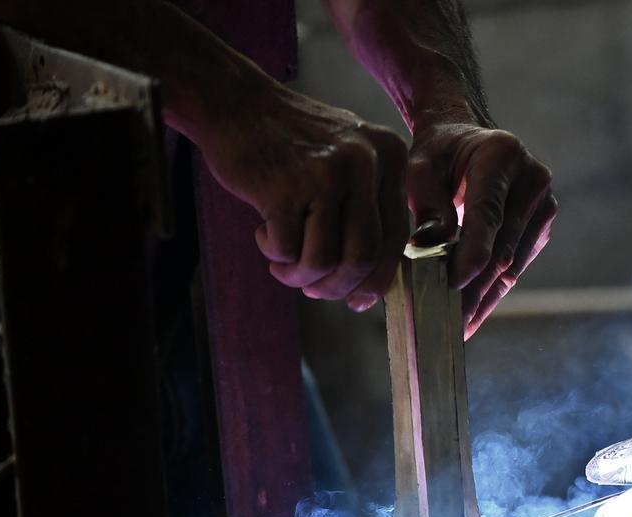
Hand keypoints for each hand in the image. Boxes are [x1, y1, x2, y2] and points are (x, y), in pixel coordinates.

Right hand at [196, 83, 408, 311]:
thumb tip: (374, 282)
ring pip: (325, 261)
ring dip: (300, 276)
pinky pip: (288, 250)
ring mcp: (325, 174)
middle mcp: (365, 163)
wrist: (235, 102)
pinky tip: (264, 234)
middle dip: (336, 287)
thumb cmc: (292, 143)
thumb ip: (370, 207)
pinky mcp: (283, 187)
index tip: (358, 300)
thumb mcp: (350, 158)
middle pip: (363, 257)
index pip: (396, 238)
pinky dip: (275, 255)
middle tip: (313, 289)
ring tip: (283, 264)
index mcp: (390, 157)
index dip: (377, 279)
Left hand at [404, 122, 555, 336]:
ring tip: (456, 327)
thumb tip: (428, 246)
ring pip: (511, 265)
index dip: (472, 254)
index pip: (488, 214)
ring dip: (482, 298)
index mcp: (503, 155)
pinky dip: (491, 293)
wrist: (468, 139)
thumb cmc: (439, 153)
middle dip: (474, 288)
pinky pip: (514, 268)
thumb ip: (425, 201)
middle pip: (502, 247)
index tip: (452, 286)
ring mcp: (543, 207)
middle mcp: (533, 180)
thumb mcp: (420, 165)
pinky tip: (471, 316)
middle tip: (447, 321)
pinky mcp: (540, 230)